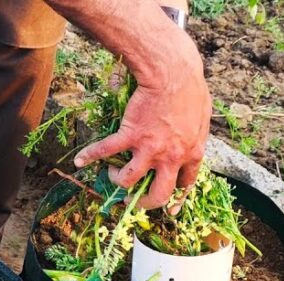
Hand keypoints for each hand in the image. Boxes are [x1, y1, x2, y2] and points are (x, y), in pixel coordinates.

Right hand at [73, 46, 210, 209]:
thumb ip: (195, 133)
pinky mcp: (130, 135)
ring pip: (129, 179)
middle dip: (145, 202)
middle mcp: (171, 157)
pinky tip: (80, 160)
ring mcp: (150, 148)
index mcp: (192, 152)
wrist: (173, 72)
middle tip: (134, 199)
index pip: (185, 184)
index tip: (168, 206)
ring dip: (118, 179)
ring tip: (112, 172)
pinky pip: (107, 150)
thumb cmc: (190, 86)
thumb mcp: (202, 116)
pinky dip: (90, 155)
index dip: (175, 197)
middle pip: (159, 194)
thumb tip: (190, 135)